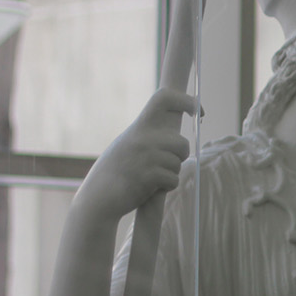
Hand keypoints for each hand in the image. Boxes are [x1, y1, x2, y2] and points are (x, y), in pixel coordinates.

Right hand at [75, 88, 195, 222]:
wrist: (98, 197)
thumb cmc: (115, 172)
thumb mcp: (127, 144)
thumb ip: (146, 135)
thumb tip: (174, 135)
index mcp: (139, 127)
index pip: (164, 99)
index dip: (186, 100)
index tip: (197, 111)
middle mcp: (143, 138)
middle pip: (182, 142)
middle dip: (180, 156)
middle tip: (168, 163)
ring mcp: (147, 156)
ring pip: (178, 163)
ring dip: (170, 173)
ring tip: (152, 177)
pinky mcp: (150, 176)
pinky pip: (174, 180)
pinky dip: (167, 186)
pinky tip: (151, 188)